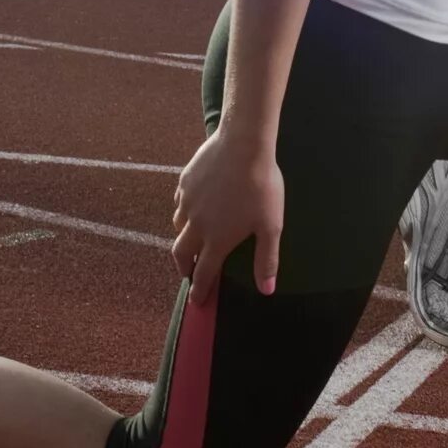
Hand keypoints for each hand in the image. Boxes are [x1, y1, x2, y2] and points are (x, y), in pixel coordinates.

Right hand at [171, 125, 285, 295]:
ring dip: (183, 238)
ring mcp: (187, 202)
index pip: (204, 273)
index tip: (197, 302)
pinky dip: (183, 211)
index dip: (200, 290)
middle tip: (188, 274)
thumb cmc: (262, 187)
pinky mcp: (184, 182)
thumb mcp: (270, 226)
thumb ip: (266, 259)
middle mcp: (196, 224)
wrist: (243, 145)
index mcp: (217, 239)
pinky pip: (179, 202)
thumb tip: (266, 290)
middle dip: (183, 268)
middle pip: (181, 254)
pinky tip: (192, 207)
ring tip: (192, 239)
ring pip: (177, 226)